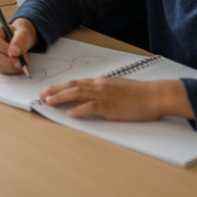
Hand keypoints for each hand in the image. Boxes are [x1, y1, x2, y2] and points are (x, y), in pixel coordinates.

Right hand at [0, 18, 34, 75]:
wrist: (19, 40)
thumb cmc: (19, 35)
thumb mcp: (23, 34)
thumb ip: (20, 41)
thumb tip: (14, 53)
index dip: (4, 48)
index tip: (17, 53)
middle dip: (9, 61)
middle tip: (22, 63)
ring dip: (11, 67)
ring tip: (23, 63)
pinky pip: (0, 69)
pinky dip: (10, 70)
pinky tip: (18, 67)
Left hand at [39, 77, 192, 121]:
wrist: (155, 95)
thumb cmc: (140, 94)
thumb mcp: (118, 88)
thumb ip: (104, 90)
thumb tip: (93, 95)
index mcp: (101, 82)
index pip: (76, 83)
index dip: (60, 86)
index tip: (49, 90)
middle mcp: (99, 86)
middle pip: (72, 86)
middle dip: (54, 90)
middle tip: (41, 94)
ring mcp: (104, 96)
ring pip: (77, 95)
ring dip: (61, 98)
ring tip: (48, 102)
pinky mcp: (110, 107)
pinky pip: (91, 107)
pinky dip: (78, 110)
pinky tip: (69, 114)